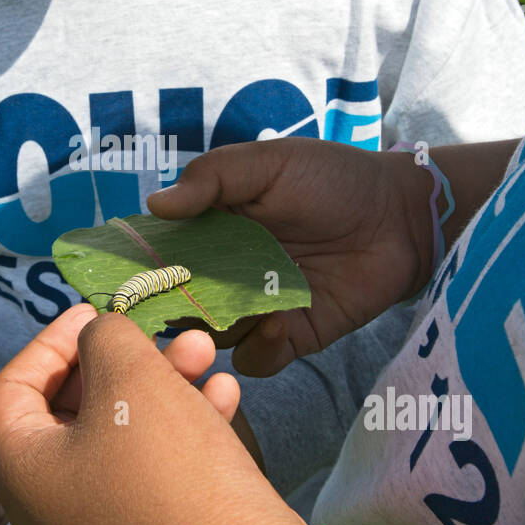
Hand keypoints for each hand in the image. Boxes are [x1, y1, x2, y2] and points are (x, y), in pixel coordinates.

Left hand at [0, 305, 302, 524]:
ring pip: (120, 440)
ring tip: (206, 355)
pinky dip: (181, 432)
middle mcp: (47, 510)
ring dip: (161, 388)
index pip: (12, 390)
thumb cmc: (167, 470)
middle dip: (120, 362)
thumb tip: (99, 338)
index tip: (95, 314)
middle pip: (71, 414)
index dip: (51, 342)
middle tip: (162, 333)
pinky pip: (150, 477)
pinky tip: (225, 400)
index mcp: (19, 472)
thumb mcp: (130, 380)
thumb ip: (105, 340)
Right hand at [147, 138, 432, 376]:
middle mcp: (225, 274)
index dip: (139, 268)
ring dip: (213, 333)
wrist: (401, 214)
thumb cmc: (332, 178)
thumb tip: (155, 205)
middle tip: (174, 306)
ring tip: (234, 312)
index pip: (160, 256)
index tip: (123, 276)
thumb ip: (212, 178)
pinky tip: (278, 322)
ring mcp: (257, 309)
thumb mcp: (268, 164)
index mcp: (211, 230)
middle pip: (177, 306)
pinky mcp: (291, 337)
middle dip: (168, 312)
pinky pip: (257, 360)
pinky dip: (260, 349)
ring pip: (211, 339)